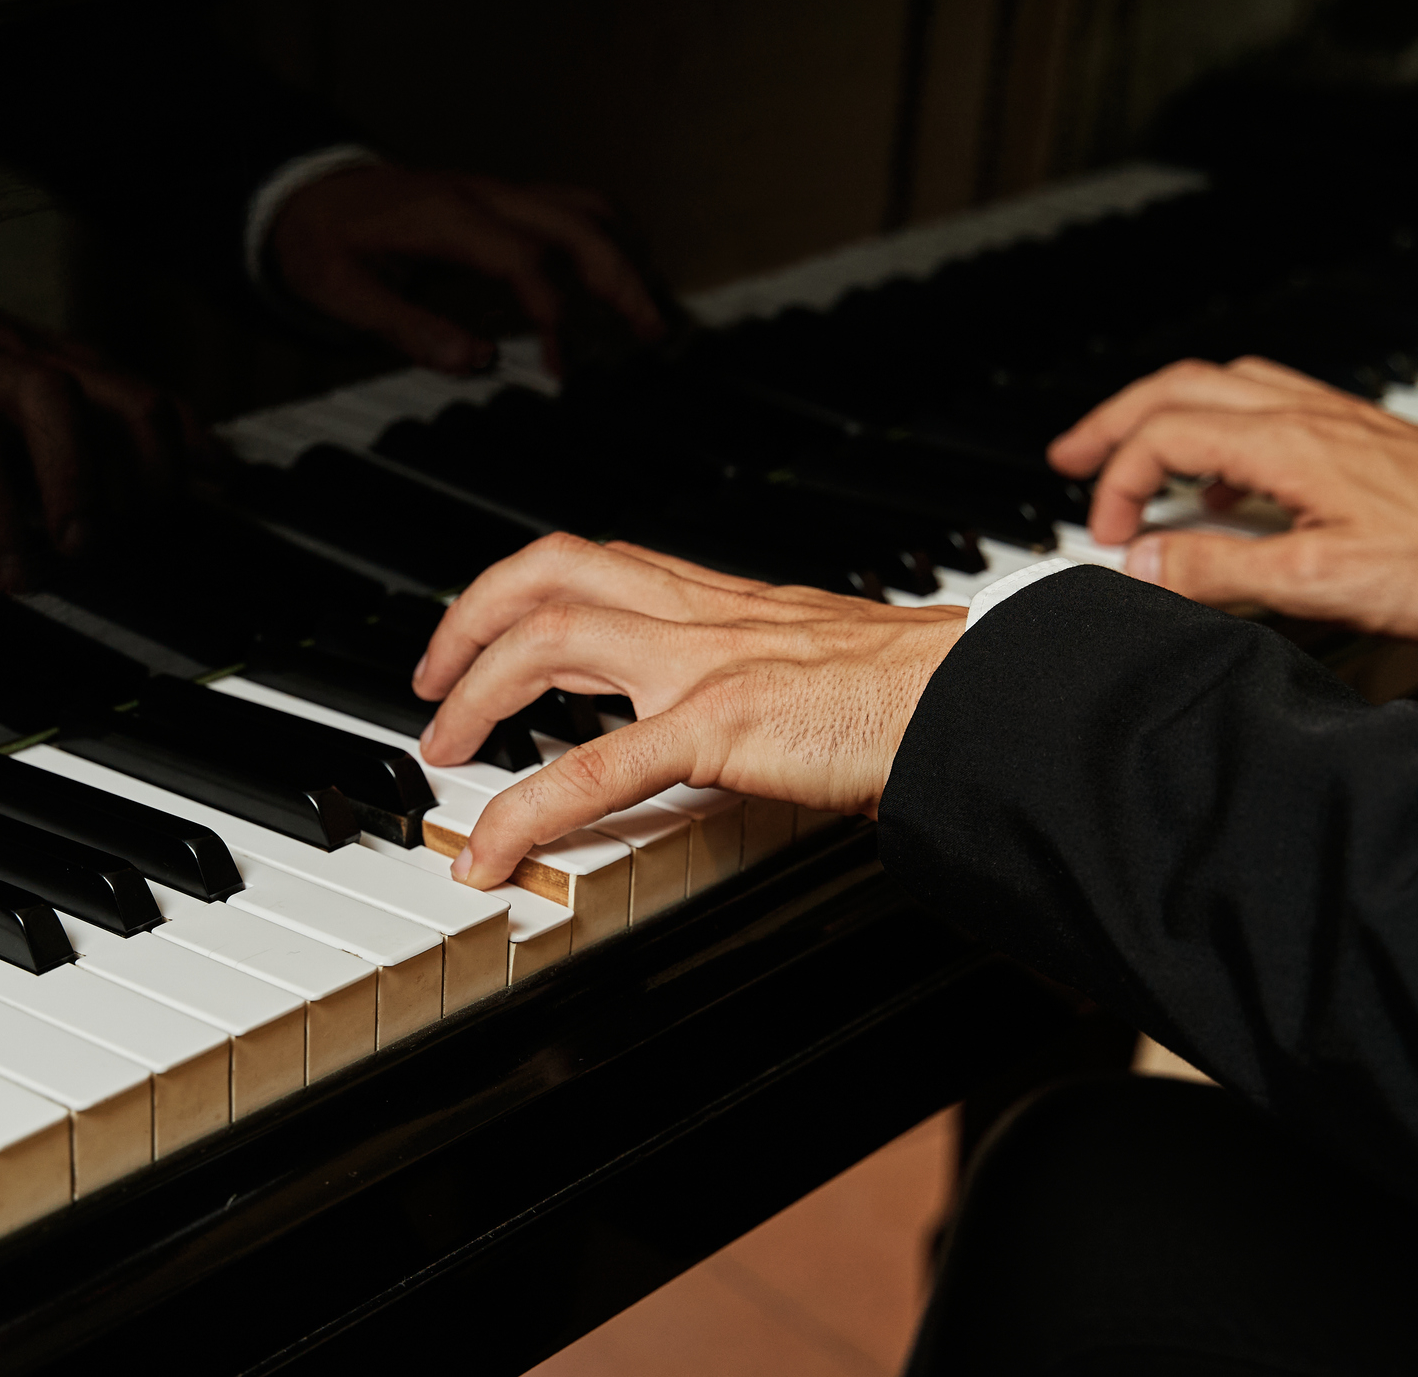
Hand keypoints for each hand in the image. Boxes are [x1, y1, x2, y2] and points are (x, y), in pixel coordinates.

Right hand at [0, 244, 206, 601]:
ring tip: (15, 576)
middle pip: (59, 403)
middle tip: (91, 548)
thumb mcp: (49, 363)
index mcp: (50, 364)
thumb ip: (120, 410)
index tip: (177, 521)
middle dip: (83, 476)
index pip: (134, 400)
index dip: (168, 460)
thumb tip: (220, 471)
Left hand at [270, 163, 664, 375]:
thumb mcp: (340, 291)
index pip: (525, 260)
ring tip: (653, 308)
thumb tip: (471, 363)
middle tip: (653, 335)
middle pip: (578, 226)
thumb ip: (406, 328)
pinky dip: (610, 237)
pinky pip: (573, 207)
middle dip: (623, 280)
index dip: (552, 316)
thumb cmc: (324, 241)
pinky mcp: (504, 200)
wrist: (309, 192)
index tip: (560, 369)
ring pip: (585, 208)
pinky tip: (625, 273)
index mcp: (446, 216)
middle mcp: (483, 196)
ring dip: (627, 255)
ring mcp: (498, 193)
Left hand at [409, 533, 964, 889]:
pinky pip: (592, 767)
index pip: (602, 563)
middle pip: (552, 575)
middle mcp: (706, 615)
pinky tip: (489, 853)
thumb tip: (741, 725)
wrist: (985, 697)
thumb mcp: (828, 667)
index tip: (488, 629)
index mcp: (729, 603)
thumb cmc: (927, 694)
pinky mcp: (720, 724)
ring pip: (550, 639)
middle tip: (432, 684)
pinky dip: (522, 810)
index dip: (526, 586)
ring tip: (443, 750)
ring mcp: (707, 662)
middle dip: (470, 619)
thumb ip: (771, 681)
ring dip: (475, 689)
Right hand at [1047, 357, 1417, 641]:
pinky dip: (1217, 428)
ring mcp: (1332, 419)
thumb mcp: (1318, 582)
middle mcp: (1303, 415)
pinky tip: (1225, 479)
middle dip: (1113, 420)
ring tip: (1133, 456)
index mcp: (1284, 443)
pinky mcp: (1357, 436)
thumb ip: (1219, 570)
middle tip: (1069, 457)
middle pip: (1179, 387)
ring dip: (1163, 413)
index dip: (1117, 484)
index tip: (1106, 535)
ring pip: (1221, 386)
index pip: (1163, 436)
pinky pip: (1264, 406)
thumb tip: (1141, 560)